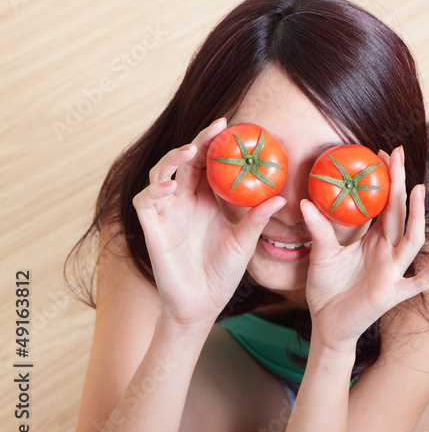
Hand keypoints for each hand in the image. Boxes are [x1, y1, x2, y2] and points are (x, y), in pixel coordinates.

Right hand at [132, 118, 284, 330]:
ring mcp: (166, 212)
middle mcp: (184, 200)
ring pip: (160, 173)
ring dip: (172, 159)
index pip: (208, 163)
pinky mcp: (152, 228)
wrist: (203, 304)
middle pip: (185, 161)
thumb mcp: (244, 243)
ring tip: (190, 152)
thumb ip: (257, 220)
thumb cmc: (223, 272)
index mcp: (207, 199)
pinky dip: (154, 190)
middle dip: (197, 142)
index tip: (231, 126)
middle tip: (215, 130)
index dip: (214, 143)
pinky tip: (171, 187)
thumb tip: (281, 198)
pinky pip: (145, 202)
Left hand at [299, 146, 428, 351]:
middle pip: (400, 214)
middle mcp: (388, 252)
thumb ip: (319, 229)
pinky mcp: (392, 294)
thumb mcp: (321, 254)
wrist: (327, 324)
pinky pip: (417, 283)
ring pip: (412, 241)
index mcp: (375, 239)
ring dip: (417, 216)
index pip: (385, 204)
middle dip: (400, 184)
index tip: (384, 153)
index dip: (387, 179)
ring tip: (418, 191)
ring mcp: (393, 272)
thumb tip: (305, 202)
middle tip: (397, 154)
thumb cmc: (328, 288)